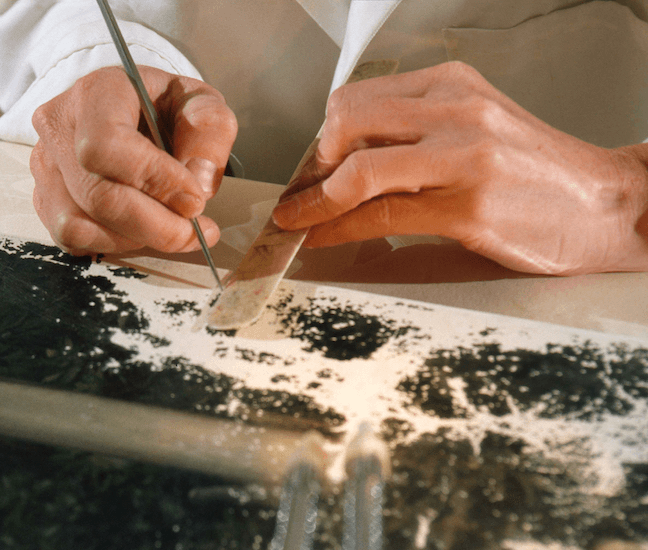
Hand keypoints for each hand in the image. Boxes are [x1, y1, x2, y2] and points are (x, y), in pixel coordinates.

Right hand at [30, 66, 236, 254]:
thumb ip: (209, 132)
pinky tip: (143, 231)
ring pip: (80, 225)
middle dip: (155, 226)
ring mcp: (45, 165)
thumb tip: (197, 184)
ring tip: (173, 229)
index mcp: (98, 91)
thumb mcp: (200, 102)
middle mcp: (59, 126)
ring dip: (136, 239)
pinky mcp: (45, 198)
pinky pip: (72, 239)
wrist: (134, 110)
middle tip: (195, 232)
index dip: (155, 180)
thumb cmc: (166, 106)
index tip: (195, 200)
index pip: (108, 144)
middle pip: (97, 195)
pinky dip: (113, 245)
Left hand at [272, 62, 647, 274]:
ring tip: (299, 219)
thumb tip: (349, 156)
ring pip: (358, 172)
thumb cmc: (538, 172)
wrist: (605, 205)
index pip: (359, 98)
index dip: (324, 135)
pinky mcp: (467, 206)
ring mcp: (463, 158)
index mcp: (454, 84)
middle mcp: (457, 112)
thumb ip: (418, 129)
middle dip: (314, 163)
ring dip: (314, 202)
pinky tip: (323, 238)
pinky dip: (338, 230)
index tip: (312, 164)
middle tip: (307, 190)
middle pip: (347, 124)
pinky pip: (380, 216)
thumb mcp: (477, 126)